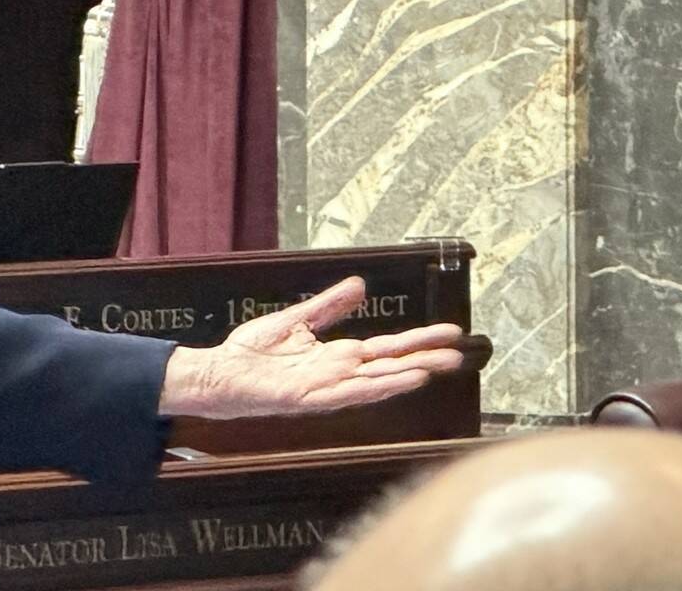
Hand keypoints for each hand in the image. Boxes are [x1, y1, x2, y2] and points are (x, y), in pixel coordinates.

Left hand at [157, 277, 464, 419]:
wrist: (221, 371)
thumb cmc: (253, 352)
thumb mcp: (295, 319)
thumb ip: (327, 305)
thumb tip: (359, 284)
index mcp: (337, 355)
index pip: (387, 347)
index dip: (419, 340)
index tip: (450, 331)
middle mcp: (339, 373)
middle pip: (390, 365)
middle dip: (425, 358)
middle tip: (461, 353)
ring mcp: (327, 387)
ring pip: (377, 381)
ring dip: (407, 374)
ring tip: (438, 366)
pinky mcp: (310, 397)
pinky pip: (349, 392)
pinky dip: (376, 387)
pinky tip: (397, 381)